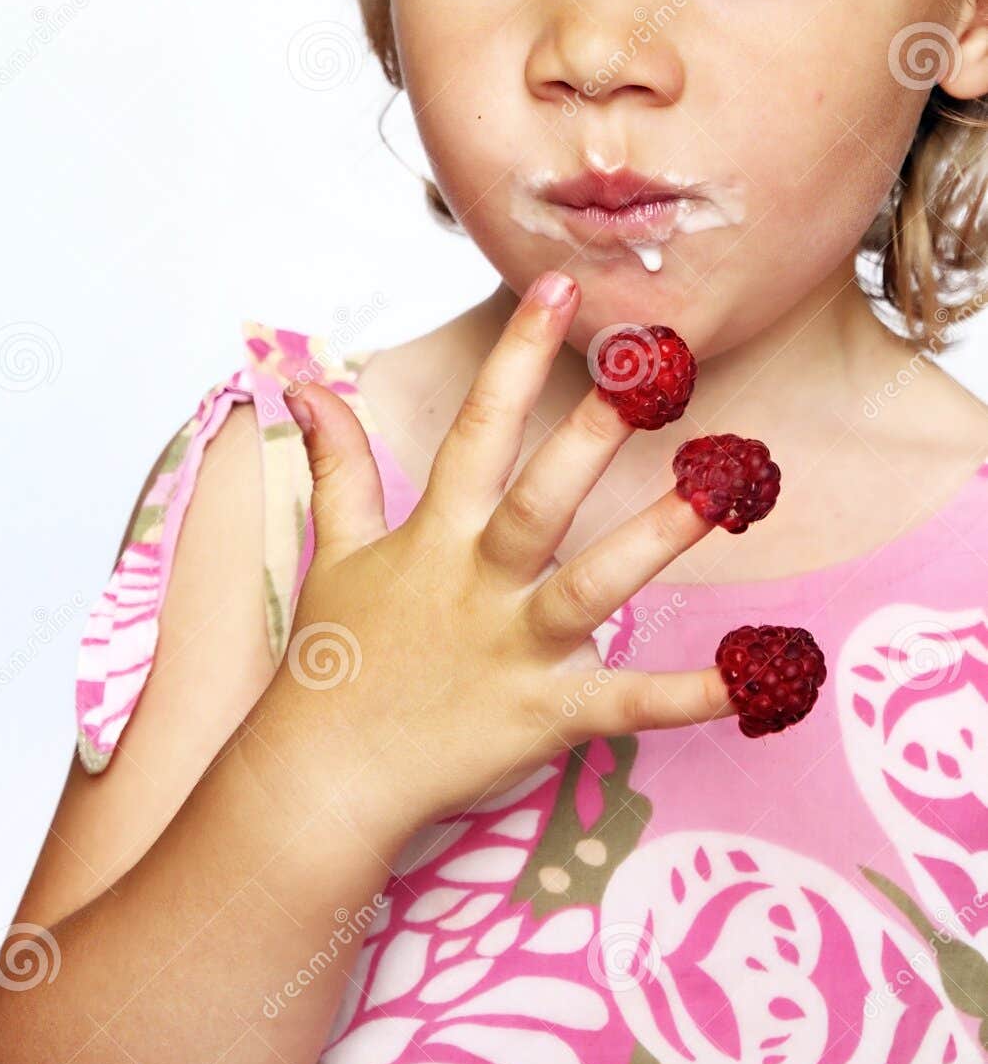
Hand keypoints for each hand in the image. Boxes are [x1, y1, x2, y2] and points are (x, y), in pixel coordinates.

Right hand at [280, 273, 733, 832]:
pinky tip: (759, 676)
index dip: (516, 356)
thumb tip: (305, 385)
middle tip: (652, 370)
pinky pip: (628, 703)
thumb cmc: (336, 662)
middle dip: (592, 433)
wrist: (321, 778)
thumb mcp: (337, 552)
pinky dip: (693, 695)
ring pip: (593, 586)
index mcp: (436, 537)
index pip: (478, 430)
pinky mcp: (546, 715)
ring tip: (719, 494)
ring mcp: (515, 650)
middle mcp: (479, 584)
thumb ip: (336, 465)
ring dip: (655, 540)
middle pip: (541, 498)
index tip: (561, 286)